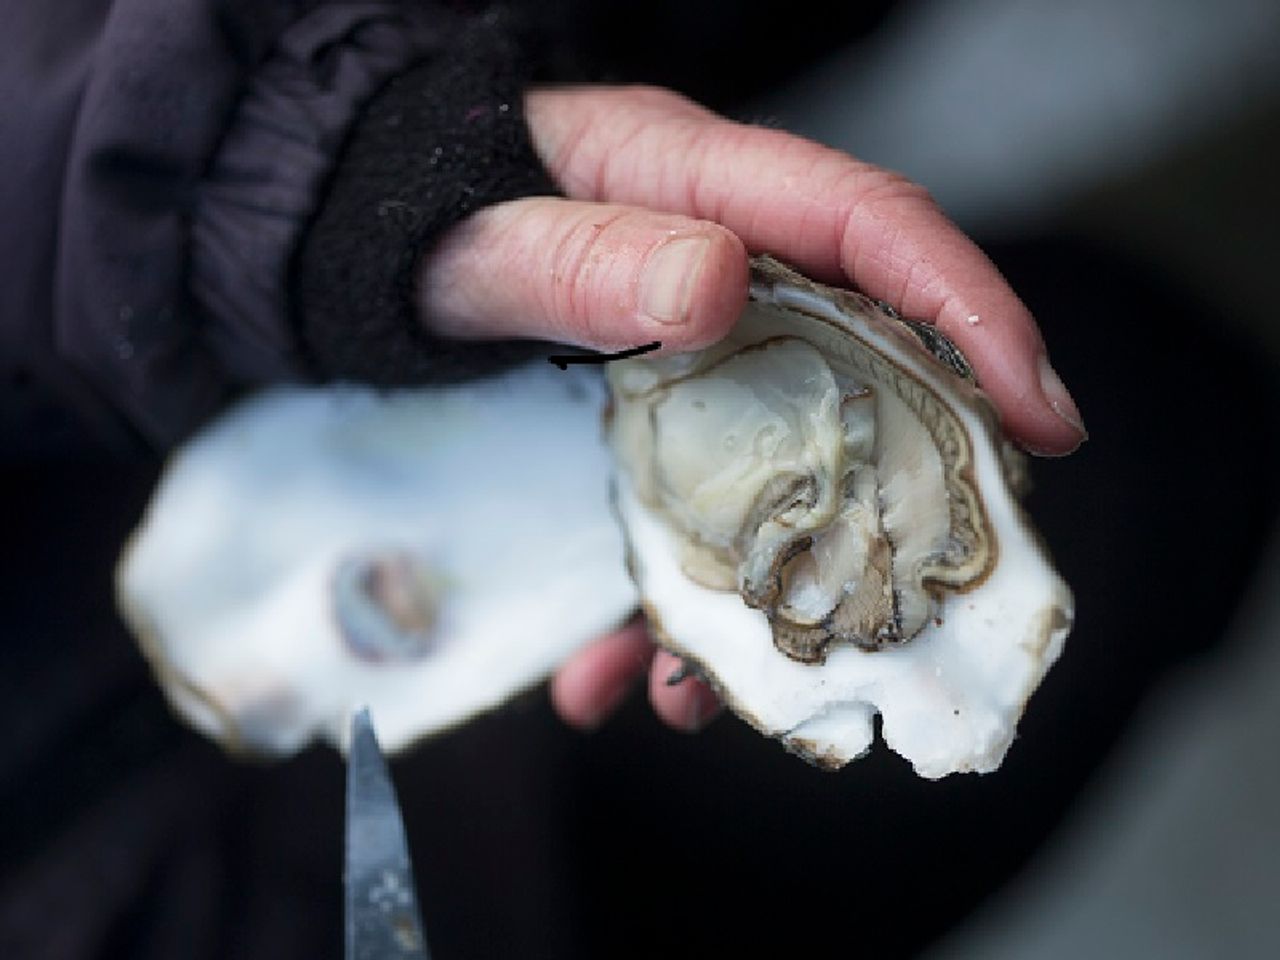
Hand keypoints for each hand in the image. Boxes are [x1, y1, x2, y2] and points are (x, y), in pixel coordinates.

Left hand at [418, 85, 1086, 732]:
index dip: (973, 316)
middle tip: (914, 600)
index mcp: (694, 192)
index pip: (873, 233)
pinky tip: (604, 679)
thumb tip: (719, 283)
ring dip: (747, 598)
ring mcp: (679, 366)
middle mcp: (710, 281)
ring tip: (696, 693)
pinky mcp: (636, 433)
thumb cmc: (395, 223)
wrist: (327, 259)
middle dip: (891, 497)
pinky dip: (650, 613)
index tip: (1044, 417)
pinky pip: (677, 525)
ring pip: (765, 481)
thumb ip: (578, 258)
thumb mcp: (471, 242)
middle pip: (855, 375)